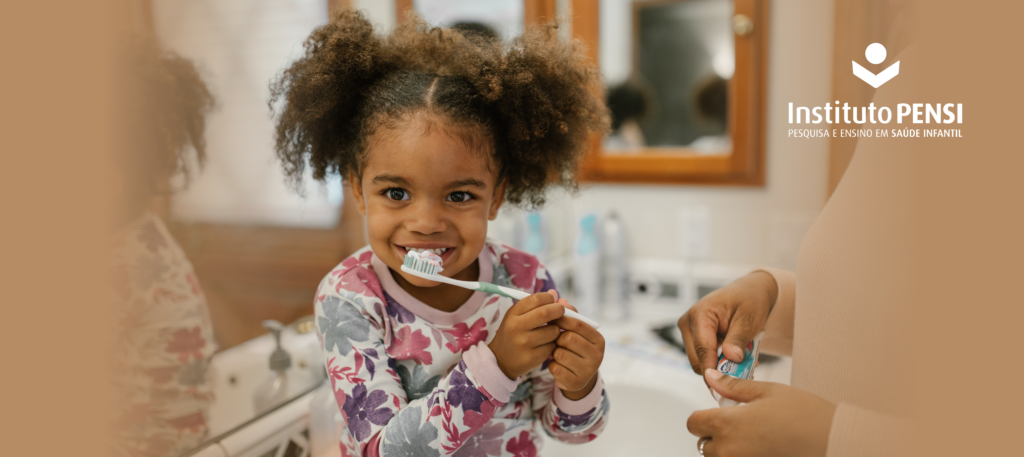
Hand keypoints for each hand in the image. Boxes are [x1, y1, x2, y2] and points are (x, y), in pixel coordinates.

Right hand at [488, 289, 564, 378]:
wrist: (501, 360)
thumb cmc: (513, 333)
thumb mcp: (517, 316)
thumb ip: (535, 304)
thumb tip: (554, 293)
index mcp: (513, 314)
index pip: (536, 299)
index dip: (549, 297)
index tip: (553, 300)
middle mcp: (516, 327)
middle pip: (546, 313)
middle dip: (558, 310)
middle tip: (560, 312)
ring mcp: (524, 343)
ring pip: (553, 331)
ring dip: (556, 330)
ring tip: (549, 332)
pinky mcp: (532, 358)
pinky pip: (552, 347)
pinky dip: (552, 345)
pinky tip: (544, 345)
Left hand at [550, 298, 604, 399]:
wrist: (577, 377)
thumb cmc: (575, 348)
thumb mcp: (576, 332)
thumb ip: (569, 315)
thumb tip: (560, 298)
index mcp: (599, 340)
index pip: (578, 323)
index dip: (561, 319)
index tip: (551, 318)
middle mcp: (598, 355)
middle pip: (568, 338)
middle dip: (557, 338)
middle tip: (556, 340)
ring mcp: (588, 370)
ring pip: (560, 353)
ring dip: (553, 352)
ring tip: (557, 353)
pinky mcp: (575, 382)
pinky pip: (555, 368)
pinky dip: (552, 365)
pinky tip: (557, 365)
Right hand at [678, 271, 777, 376]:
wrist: (749, 292)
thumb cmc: (749, 300)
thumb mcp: (749, 318)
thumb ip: (738, 339)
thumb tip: (730, 358)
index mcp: (700, 314)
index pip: (702, 349)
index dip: (713, 370)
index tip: (725, 386)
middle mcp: (689, 322)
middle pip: (697, 360)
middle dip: (719, 370)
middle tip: (743, 373)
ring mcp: (690, 330)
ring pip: (700, 361)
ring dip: (720, 366)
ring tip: (743, 363)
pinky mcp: (694, 337)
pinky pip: (704, 357)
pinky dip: (720, 362)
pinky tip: (736, 358)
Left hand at [687, 369, 834, 456]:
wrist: (832, 441)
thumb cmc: (804, 415)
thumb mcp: (767, 391)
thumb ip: (732, 387)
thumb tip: (711, 377)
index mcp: (726, 424)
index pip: (693, 423)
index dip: (703, 416)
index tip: (719, 413)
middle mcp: (728, 450)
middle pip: (704, 444)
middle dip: (716, 434)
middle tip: (742, 425)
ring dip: (728, 449)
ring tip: (754, 437)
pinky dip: (743, 455)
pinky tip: (761, 447)